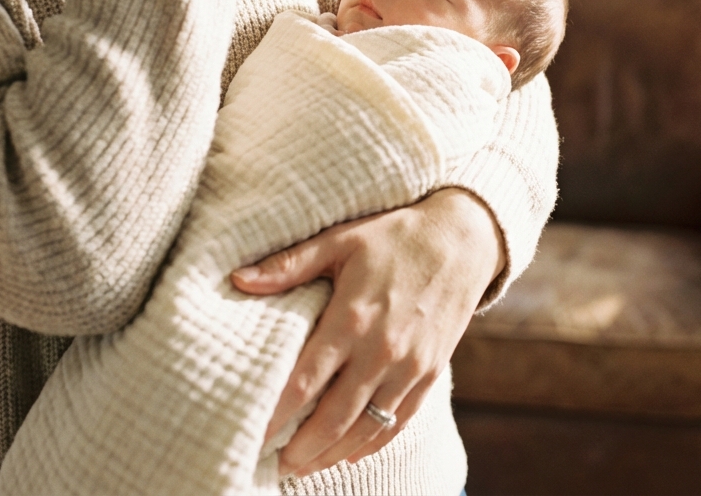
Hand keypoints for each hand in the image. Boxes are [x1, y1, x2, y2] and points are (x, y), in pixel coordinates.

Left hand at [230, 188, 504, 477]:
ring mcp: (409, 367)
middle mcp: (381, 350)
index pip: (304, 382)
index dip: (276, 415)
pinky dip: (371, 443)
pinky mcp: (430, 373)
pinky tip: (349, 451)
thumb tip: (238, 279)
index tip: (252, 434)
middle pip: (333, 418)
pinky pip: (397, 422)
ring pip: (365, 428)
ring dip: (332, 454)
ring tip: (303, 465)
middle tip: (273, 463)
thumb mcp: (340, 240)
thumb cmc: (395, 236)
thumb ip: (289, 265)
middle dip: (300, 449)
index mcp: (352, 318)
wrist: (461, 240)